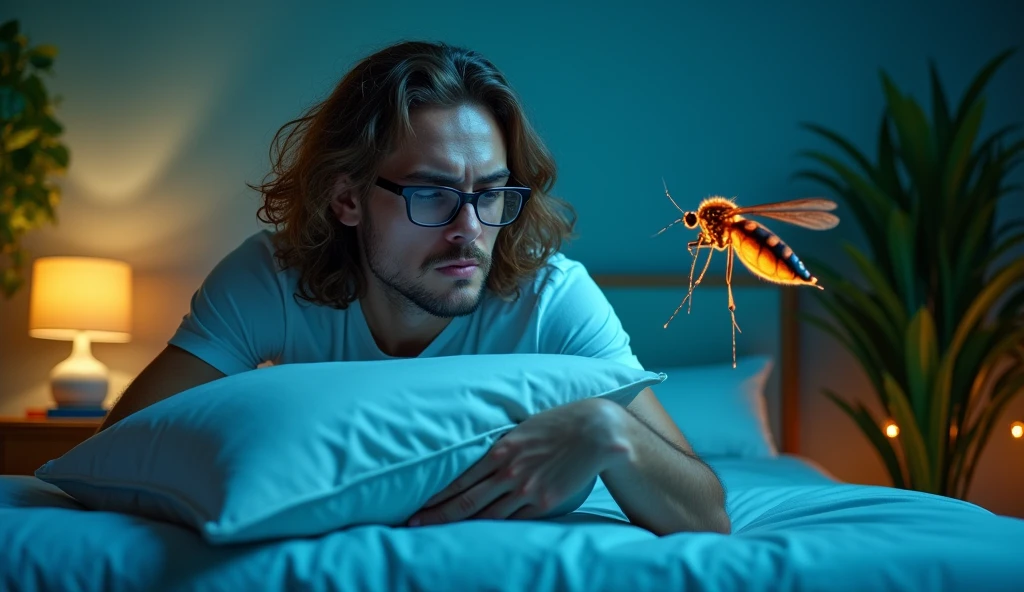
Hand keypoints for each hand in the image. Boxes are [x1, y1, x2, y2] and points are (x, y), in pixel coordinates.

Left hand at [406, 397, 632, 526]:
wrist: (595, 432)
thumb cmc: (557, 424)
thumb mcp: (521, 428)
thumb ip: (500, 445)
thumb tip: (481, 458)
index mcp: (500, 450)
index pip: (458, 480)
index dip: (434, 495)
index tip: (416, 506)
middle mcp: (509, 473)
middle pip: (465, 502)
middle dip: (436, 515)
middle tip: (412, 524)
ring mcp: (527, 490)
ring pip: (486, 516)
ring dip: (461, 525)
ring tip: (439, 533)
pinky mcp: (544, 502)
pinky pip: (515, 519)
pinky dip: (495, 527)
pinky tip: (481, 533)